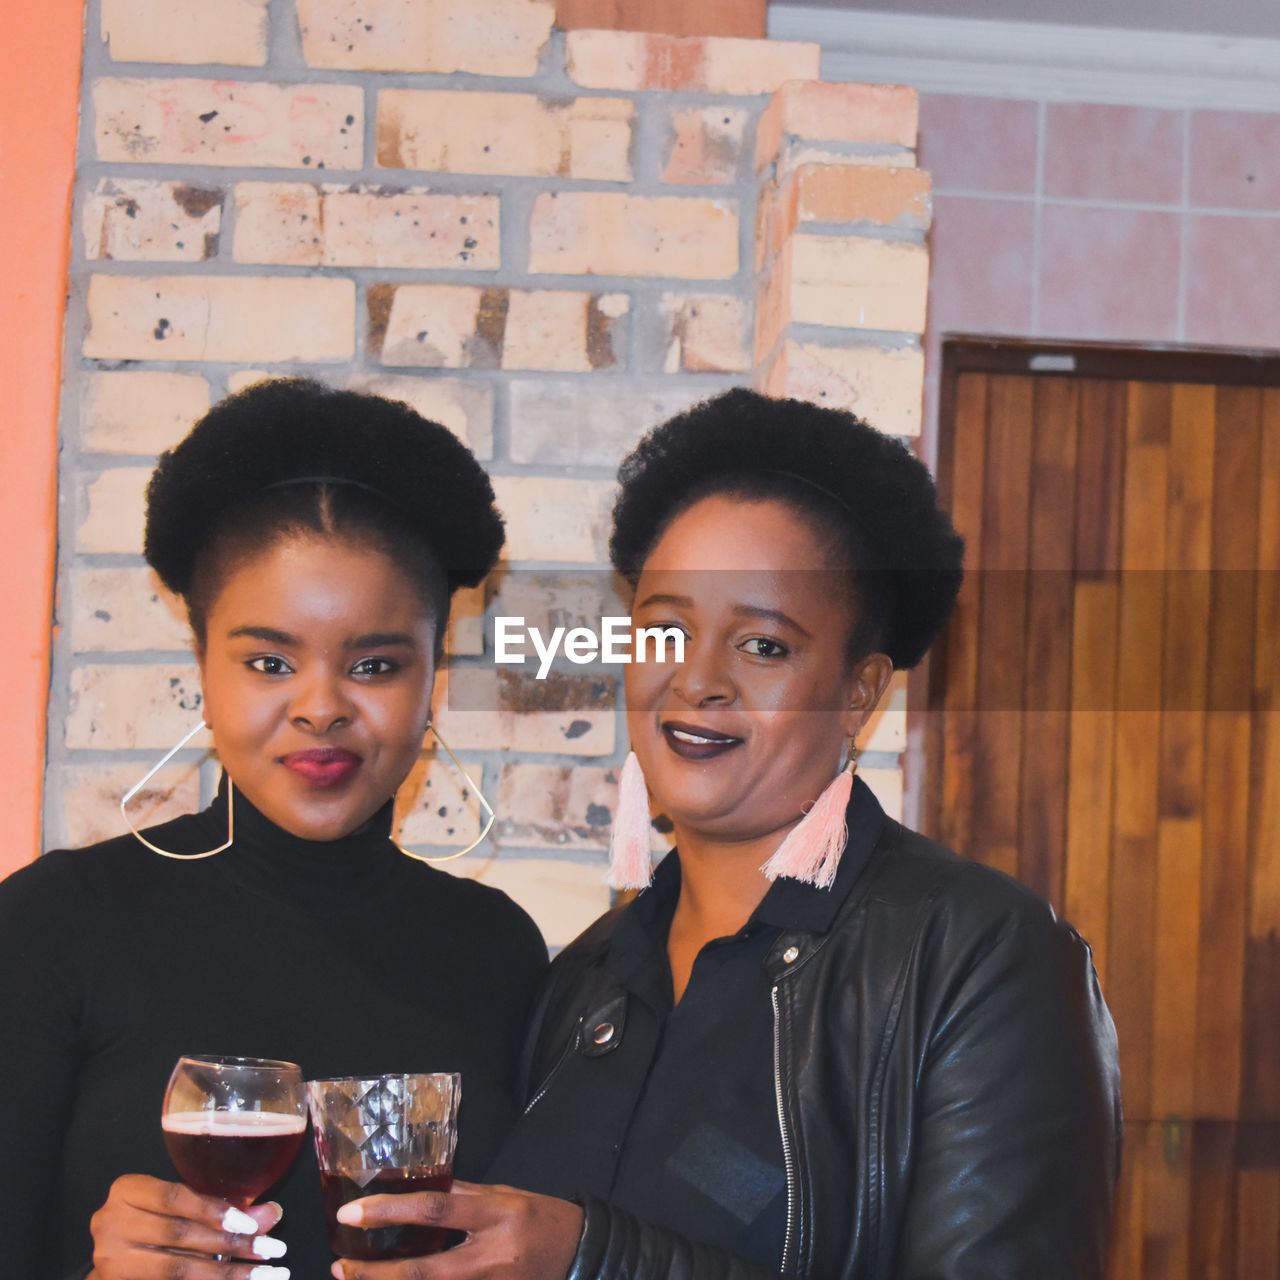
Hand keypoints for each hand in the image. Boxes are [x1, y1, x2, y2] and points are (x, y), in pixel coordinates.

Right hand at [87, 1173, 288, 1279]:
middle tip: (271, 1250)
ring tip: (262, 1274)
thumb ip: (223, 1205)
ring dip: (225, 1272)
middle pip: (178, 1235)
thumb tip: (272, 1214)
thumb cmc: (157, 1217)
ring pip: (176, 1269)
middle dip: (230, 1244)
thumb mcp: (184, 1202)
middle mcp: (110, 1226)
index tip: (251, 1225)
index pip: (174, 1198)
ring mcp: (110, 1263)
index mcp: (127, 1191)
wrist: (117, 1251)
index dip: (214, 1210)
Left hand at [330, 1180, 583, 1279]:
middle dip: (375, 1274)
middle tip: (340, 1267)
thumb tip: (421, 1189)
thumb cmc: (541, 1218)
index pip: (436, 1209)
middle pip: (423, 1271)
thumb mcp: (504, 1195)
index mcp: (495, 1214)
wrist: (580, 1254)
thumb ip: (463, 1196)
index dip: (391, 1211)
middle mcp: (490, 1255)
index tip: (352, 1213)